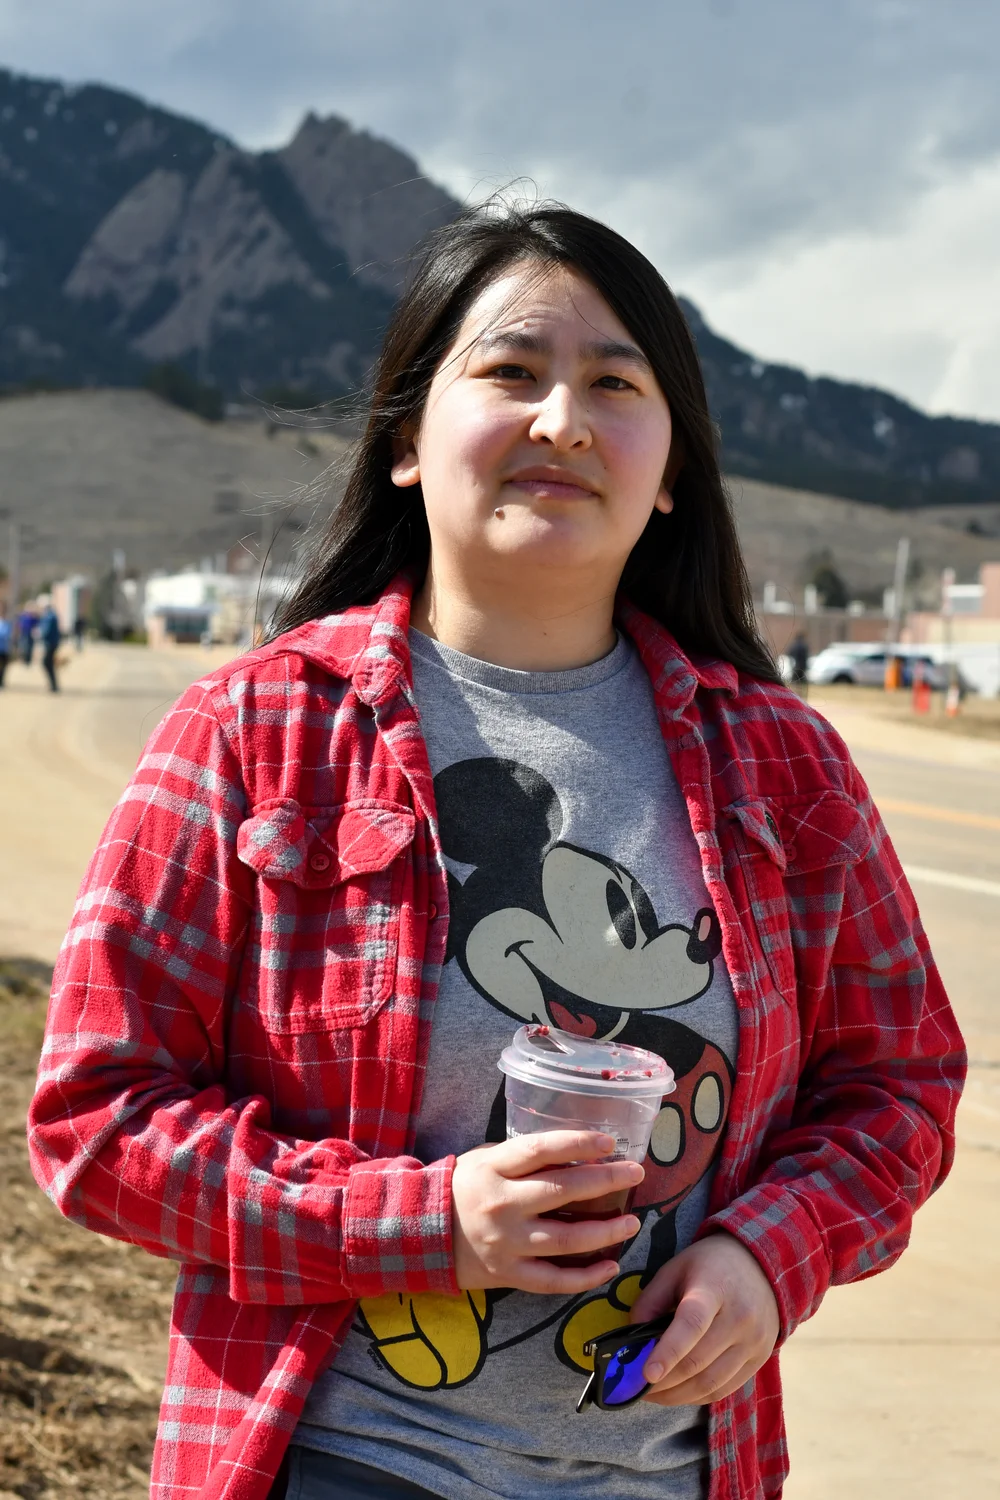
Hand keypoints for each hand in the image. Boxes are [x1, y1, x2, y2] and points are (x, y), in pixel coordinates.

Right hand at [451, 1131, 643, 1294]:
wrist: (423, 1233)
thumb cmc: (464, 1188)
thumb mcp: (486, 1160)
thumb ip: (524, 1157)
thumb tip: (575, 1151)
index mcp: (495, 1168)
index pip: (541, 1149)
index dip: (577, 1143)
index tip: (609, 1142)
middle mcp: (502, 1203)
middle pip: (561, 1191)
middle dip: (605, 1181)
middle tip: (636, 1173)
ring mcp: (506, 1242)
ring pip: (565, 1239)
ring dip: (604, 1232)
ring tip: (632, 1222)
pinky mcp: (508, 1274)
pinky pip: (553, 1280)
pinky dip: (585, 1278)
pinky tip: (610, 1267)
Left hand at [629, 1233, 779, 1405]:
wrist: (760, 1267)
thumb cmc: (709, 1266)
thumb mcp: (675, 1269)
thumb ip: (650, 1301)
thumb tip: (632, 1342)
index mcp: (713, 1289)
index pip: (691, 1324)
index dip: (668, 1351)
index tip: (646, 1374)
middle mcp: (739, 1317)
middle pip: (698, 1361)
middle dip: (663, 1382)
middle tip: (636, 1388)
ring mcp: (754, 1341)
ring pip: (710, 1383)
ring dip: (677, 1396)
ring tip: (652, 1395)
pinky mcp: (759, 1359)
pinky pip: (724, 1389)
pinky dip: (697, 1397)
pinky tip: (678, 1393)